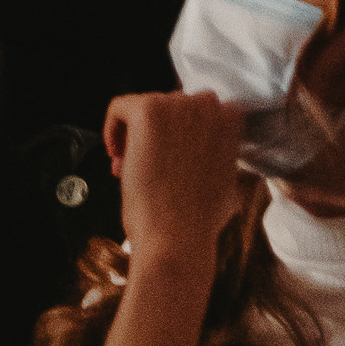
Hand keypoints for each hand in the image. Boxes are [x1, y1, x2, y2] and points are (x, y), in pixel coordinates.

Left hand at [103, 90, 246, 272]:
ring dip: (136, 135)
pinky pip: (120, 107)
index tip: (173, 152)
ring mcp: (178, 107)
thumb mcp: (228, 183)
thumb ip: (220, 155)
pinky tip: (118, 156)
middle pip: (170, 106)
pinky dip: (113, 128)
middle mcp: (208, 106)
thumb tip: (206, 150)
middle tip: (151, 163)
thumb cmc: (199, 221)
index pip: (200, 109)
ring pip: (145, 107)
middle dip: (158, 135)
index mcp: (232, 121)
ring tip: (134, 168)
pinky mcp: (148, 111)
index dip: (181, 133)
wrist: (178, 239)